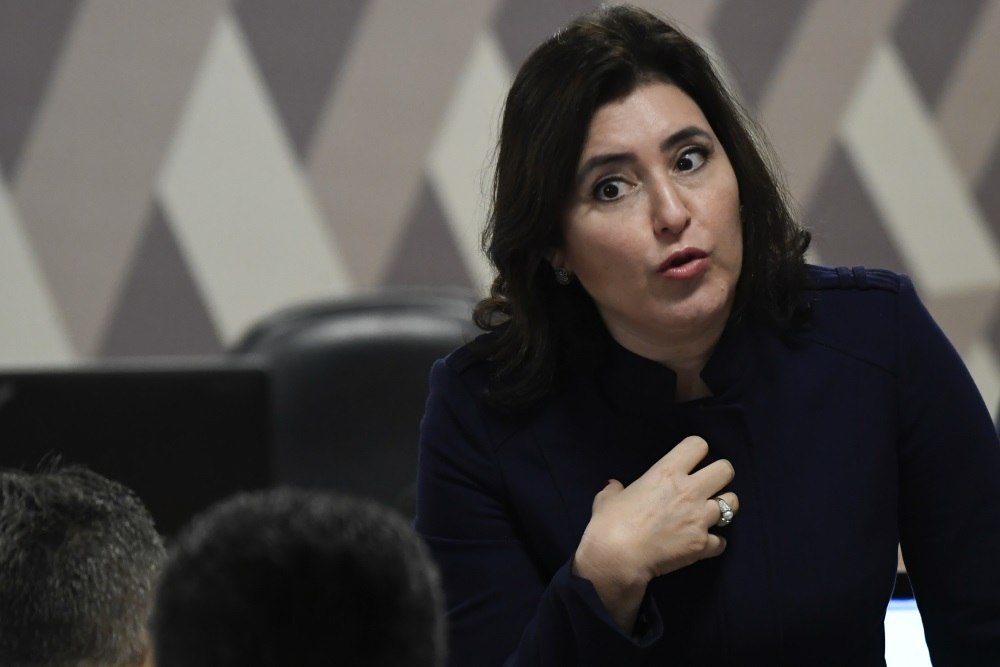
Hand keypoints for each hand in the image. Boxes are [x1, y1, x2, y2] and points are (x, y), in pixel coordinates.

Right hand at [572, 435, 736, 630]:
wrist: (617, 558)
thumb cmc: (609, 523)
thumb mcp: (607, 498)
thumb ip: (616, 490)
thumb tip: (614, 487)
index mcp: (666, 472)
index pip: (698, 445)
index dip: (696, 452)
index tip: (689, 462)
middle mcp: (690, 490)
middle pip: (726, 470)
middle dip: (720, 476)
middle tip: (707, 486)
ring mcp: (700, 518)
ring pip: (732, 503)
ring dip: (722, 508)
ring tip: (709, 515)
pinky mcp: (703, 544)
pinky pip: (722, 541)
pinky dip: (713, 543)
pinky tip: (702, 544)